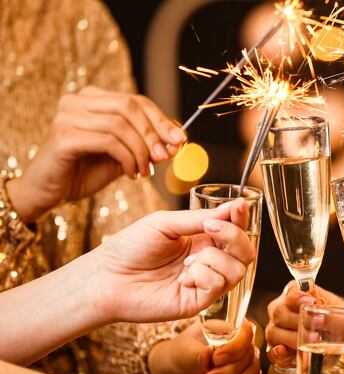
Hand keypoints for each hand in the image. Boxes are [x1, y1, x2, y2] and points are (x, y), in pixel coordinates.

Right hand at [6, 86, 185, 221]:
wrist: (49, 192)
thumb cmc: (85, 172)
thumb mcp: (125, 157)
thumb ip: (148, 147)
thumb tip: (178, 142)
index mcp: (92, 98)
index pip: (136, 100)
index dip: (162, 120)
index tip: (180, 140)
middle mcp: (77, 101)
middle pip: (129, 106)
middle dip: (153, 133)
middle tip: (164, 158)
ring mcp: (67, 116)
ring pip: (121, 124)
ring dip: (141, 151)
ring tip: (145, 172)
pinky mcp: (64, 136)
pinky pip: (108, 141)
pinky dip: (127, 158)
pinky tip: (131, 173)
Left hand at [93, 201, 255, 323]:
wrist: (107, 277)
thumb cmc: (131, 248)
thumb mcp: (167, 224)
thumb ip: (200, 218)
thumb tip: (233, 207)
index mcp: (203, 241)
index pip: (236, 230)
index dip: (241, 219)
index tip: (238, 207)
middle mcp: (209, 262)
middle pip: (246, 252)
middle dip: (235, 237)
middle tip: (211, 228)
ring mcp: (205, 284)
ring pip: (237, 270)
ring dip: (213, 258)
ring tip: (187, 261)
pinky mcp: (198, 303)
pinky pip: (218, 285)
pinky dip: (202, 276)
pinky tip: (182, 278)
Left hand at [149, 320, 260, 373]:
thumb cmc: (179, 356)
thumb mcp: (184, 352)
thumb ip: (198, 353)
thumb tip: (209, 353)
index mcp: (227, 327)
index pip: (245, 331)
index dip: (235, 346)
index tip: (216, 359)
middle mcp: (239, 342)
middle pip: (249, 354)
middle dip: (229, 370)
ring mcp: (242, 361)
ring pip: (252, 371)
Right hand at [265, 281, 343, 365]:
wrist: (340, 340)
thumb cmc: (339, 322)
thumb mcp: (343, 317)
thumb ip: (335, 316)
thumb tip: (321, 319)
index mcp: (297, 295)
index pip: (291, 293)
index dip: (297, 298)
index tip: (310, 302)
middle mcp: (282, 309)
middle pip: (279, 312)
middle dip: (296, 322)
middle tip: (314, 331)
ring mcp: (276, 329)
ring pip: (273, 332)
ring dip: (291, 338)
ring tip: (308, 344)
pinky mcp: (277, 350)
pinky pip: (271, 352)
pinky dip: (278, 354)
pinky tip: (286, 353)